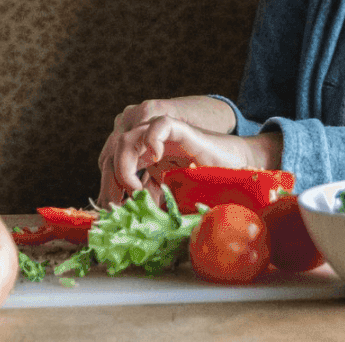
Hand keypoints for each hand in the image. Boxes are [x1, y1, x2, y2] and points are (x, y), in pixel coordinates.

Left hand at [96, 96, 236, 206]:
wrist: (237, 169)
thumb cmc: (207, 187)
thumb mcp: (171, 199)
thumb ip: (152, 204)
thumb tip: (127, 220)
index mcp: (145, 159)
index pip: (113, 165)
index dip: (107, 186)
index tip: (109, 211)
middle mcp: (150, 145)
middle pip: (114, 152)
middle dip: (109, 181)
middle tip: (115, 205)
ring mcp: (164, 136)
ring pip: (128, 137)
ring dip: (124, 165)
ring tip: (135, 188)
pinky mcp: (181, 129)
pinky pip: (158, 124)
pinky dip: (151, 139)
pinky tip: (157, 158)